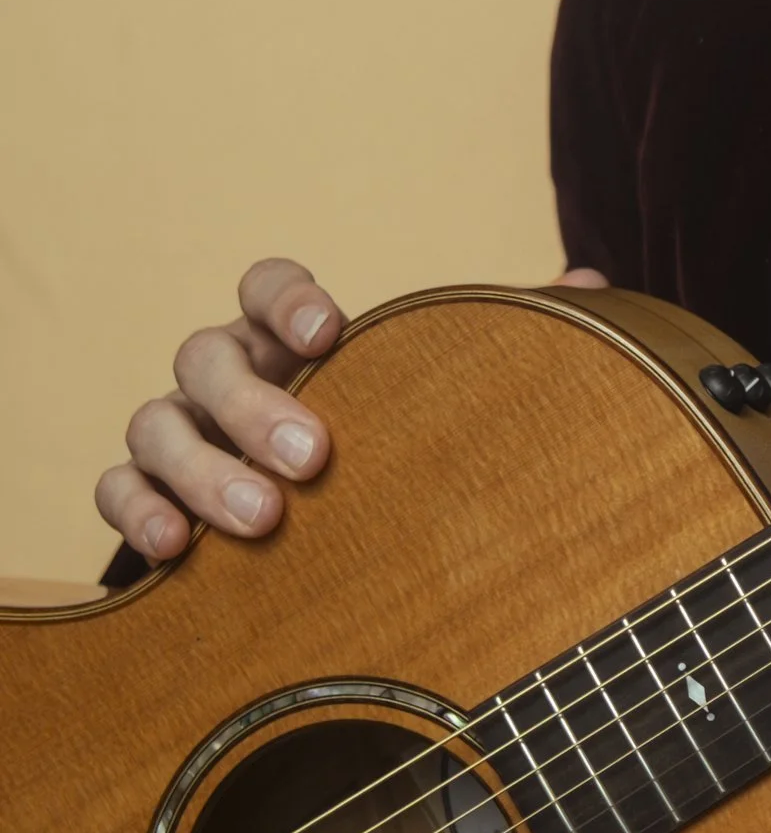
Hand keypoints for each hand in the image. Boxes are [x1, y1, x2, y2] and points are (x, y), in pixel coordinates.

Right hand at [96, 256, 611, 561]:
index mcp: (290, 341)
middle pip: (206, 358)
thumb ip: (510, 338)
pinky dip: (137, 512)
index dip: (287, 296)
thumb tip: (591, 282)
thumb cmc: (394, 445)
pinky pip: (117, 490)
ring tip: (262, 519)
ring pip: (156, 424)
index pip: (264, 286)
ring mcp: (182, 436)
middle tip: (315, 456)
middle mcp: (226, 378)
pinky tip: (174, 550)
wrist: (341, 543)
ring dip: (202, 469)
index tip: (330, 326)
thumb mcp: (450, 396)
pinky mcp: (150, 497)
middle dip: (255, 405)